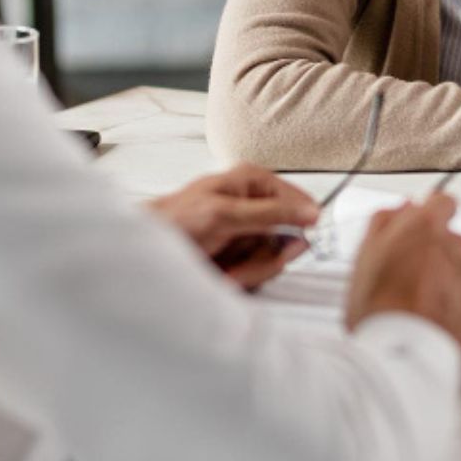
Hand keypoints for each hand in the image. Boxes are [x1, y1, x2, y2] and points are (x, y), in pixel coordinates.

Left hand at [150, 163, 318, 289]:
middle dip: (263, 257)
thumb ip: (271, 213)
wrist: (150, 251)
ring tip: (224, 268)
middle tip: (238, 262)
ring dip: (249, 271)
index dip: (297, 228)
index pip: (301, 203)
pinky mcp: (243, 254)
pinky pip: (259, 272)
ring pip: (274, 260)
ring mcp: (250, 232)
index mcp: (255, 182)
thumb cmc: (176, 222)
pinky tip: (222, 273)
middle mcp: (256, 205)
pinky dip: (241, 277)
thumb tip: (310, 212)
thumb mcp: (226, 214)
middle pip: (289, 239)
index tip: (289, 245)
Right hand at [345, 194, 460, 366]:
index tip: (425, 223)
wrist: (401, 358)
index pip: (442, 202)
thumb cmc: (379, 313)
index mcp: (425, 228)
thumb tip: (399, 209)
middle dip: (437, 254)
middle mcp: (455, 248)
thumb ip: (384, 224)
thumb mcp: (364, 258)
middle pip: (452, 240)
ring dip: (452, 280)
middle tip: (413, 279)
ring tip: (426, 306)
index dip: (432, 213)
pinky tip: (442, 319)